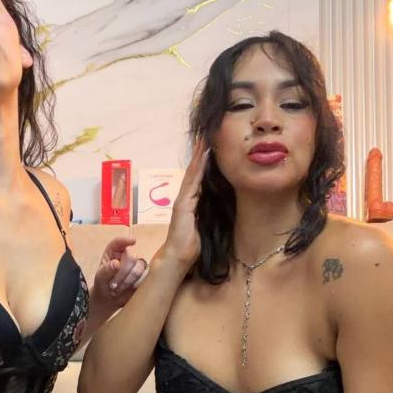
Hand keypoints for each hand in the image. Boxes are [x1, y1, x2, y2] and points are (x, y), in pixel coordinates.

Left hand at [93, 236, 147, 308]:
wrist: (109, 299)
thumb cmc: (102, 284)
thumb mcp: (100, 278)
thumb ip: (106, 270)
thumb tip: (116, 263)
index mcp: (113, 251)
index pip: (119, 242)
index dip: (126, 240)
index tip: (133, 241)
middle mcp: (127, 254)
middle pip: (131, 258)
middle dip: (122, 273)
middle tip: (112, 285)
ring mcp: (136, 264)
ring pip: (138, 269)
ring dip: (127, 282)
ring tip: (116, 290)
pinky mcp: (143, 275)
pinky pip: (144, 278)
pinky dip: (133, 286)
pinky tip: (126, 290)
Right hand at [160, 141, 208, 266]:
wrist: (177, 256)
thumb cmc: (189, 245)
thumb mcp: (202, 226)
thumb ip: (205, 214)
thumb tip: (216, 207)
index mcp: (190, 203)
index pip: (197, 178)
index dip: (202, 163)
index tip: (208, 148)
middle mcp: (184, 198)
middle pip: (193, 171)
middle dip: (199, 153)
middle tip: (204, 136)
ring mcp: (182, 199)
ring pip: (192, 172)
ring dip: (199, 155)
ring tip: (204, 139)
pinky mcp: (183, 204)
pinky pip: (193, 181)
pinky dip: (198, 167)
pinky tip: (204, 155)